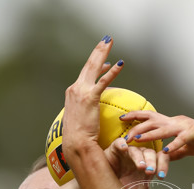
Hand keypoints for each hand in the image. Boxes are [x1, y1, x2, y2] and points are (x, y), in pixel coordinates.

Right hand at [61, 36, 122, 157]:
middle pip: (89, 65)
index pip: (86, 75)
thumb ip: (87, 111)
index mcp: (73, 93)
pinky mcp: (90, 98)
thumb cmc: (79, 136)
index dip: (95, 65)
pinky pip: (103, 82)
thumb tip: (93, 110)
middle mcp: (75, 88)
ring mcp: (81, 92)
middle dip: (98, 51)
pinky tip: (119, 64)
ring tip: (109, 42)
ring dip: (102, 53)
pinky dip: (112, 72)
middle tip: (106, 40)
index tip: (104, 60)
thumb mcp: (82, 119)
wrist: (76, 142)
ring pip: (94, 68)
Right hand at [104, 138, 165, 188]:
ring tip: (140, 166)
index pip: (161, 160)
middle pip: (151, 154)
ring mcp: (129, 151)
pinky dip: (122, 144)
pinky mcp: (116, 147)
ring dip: (139, 157)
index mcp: (150, 164)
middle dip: (152, 162)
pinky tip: (124, 148)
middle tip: (151, 172)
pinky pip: (120, 143)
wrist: (105, 179)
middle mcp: (142, 156)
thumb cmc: (124, 182)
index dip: (163, 166)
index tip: (161, 177)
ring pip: (137, 150)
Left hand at [121, 111, 193, 160]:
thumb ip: (173, 151)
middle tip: (124, 135)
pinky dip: (173, 145)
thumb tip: (161, 156)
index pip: (151, 117)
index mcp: (174, 123)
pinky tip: (165, 151)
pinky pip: (182, 139)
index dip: (136, 116)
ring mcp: (187, 126)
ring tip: (136, 140)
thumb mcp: (186, 148)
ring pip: (164, 128)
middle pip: (153, 120)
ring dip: (148, 134)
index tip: (122, 119)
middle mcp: (178, 121)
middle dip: (136, 126)